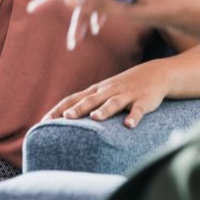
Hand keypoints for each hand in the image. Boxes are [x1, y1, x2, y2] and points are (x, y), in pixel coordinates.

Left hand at [42, 60, 170, 128]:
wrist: (155, 74)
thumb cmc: (123, 87)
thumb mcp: (103, 91)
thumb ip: (86, 102)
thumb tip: (63, 117)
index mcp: (97, 91)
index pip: (73, 98)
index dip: (59, 109)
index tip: (44, 120)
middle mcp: (109, 91)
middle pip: (90, 100)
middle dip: (78, 109)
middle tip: (65, 119)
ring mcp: (126, 95)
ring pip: (113, 103)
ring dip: (104, 111)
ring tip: (95, 119)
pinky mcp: (143, 100)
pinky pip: (138, 109)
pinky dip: (134, 117)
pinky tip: (129, 125)